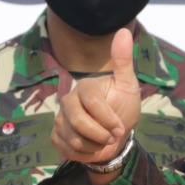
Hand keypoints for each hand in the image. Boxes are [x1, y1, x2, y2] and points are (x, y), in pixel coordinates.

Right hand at [51, 29, 140, 165]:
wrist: (115, 134)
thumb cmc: (122, 106)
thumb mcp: (128, 85)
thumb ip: (123, 61)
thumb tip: (122, 31)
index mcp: (84, 87)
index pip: (91, 103)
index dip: (107, 118)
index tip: (121, 128)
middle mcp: (68, 101)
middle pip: (78, 122)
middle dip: (100, 134)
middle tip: (113, 136)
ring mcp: (59, 119)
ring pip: (73, 139)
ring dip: (96, 145)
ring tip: (104, 139)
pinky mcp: (56, 136)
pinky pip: (68, 149)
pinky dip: (85, 153)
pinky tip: (92, 146)